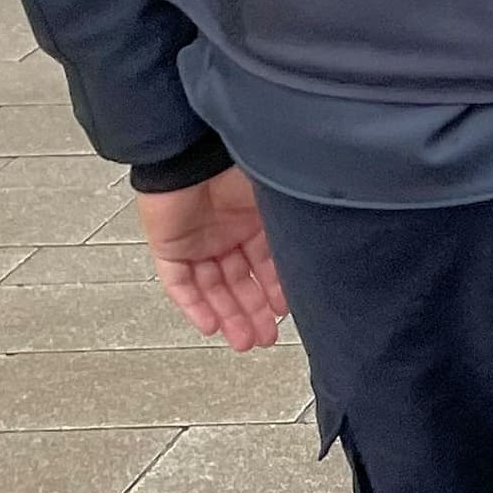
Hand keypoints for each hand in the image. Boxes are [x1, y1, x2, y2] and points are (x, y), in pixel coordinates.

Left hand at [139, 167, 288, 351]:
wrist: (192, 153)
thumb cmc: (237, 164)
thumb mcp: (277, 204)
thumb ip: (292, 231)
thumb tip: (323, 251)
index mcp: (254, 219)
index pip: (265, 264)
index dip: (275, 290)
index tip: (285, 312)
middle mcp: (226, 231)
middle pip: (239, 281)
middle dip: (253, 312)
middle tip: (265, 337)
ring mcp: (196, 240)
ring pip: (212, 288)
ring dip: (228, 315)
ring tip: (243, 340)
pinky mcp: (169, 245)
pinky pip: (179, 283)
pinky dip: (193, 305)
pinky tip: (210, 325)